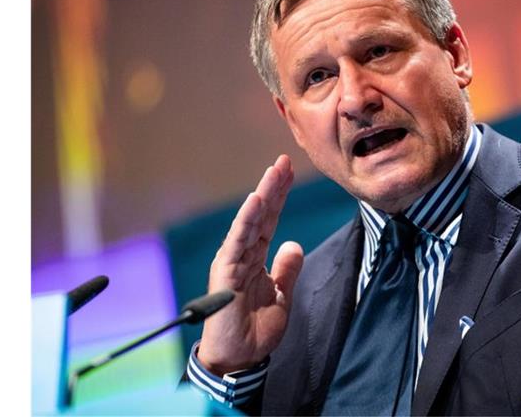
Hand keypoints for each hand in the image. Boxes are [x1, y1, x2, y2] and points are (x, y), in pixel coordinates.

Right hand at [197, 155, 303, 374]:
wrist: (239, 359)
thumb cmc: (255, 330)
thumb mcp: (281, 296)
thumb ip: (287, 270)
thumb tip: (294, 244)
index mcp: (255, 258)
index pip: (268, 221)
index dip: (278, 197)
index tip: (287, 172)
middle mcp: (242, 255)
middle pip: (260, 215)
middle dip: (272, 188)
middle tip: (283, 161)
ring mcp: (233, 261)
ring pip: (249, 222)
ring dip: (262, 196)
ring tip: (273, 172)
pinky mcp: (226, 272)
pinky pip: (238, 241)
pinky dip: (246, 220)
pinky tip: (256, 201)